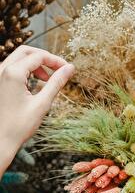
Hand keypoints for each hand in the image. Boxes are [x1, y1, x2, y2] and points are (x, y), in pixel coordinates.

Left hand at [0, 45, 73, 174]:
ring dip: (34, 63)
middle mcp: (2, 70)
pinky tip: (34, 83)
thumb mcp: (42, 103)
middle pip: (26, 51)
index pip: (38, 56)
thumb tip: (70, 68)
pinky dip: (25, 70)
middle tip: (58, 69)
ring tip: (46, 79)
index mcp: (13, 73)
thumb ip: (56, 83)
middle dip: (44, 57)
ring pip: (18, 58)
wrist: (0, 141)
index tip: (67, 69)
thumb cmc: (19, 126)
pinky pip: (12, 68)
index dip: (55, 60)